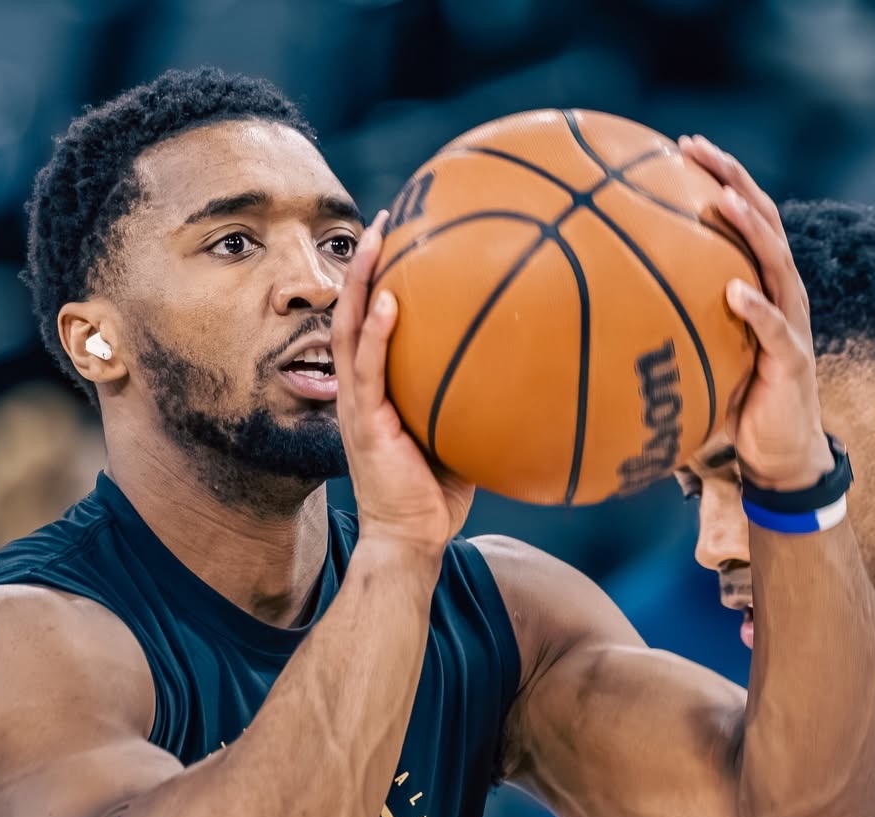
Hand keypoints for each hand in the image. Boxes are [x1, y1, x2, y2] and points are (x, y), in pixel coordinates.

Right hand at [332, 211, 473, 555]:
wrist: (411, 540)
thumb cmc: (438, 498)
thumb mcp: (461, 438)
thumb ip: (475, 401)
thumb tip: (525, 369)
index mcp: (378, 392)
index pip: (372, 325)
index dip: (379, 281)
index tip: (401, 239)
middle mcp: (361, 391)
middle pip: (354, 312)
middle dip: (365, 264)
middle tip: (386, 217)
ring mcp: (358, 406)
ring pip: (349, 329)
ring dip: (360, 281)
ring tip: (376, 238)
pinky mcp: (364, 424)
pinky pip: (366, 370)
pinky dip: (376, 333)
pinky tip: (391, 300)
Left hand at [680, 135, 832, 491]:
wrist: (777, 451)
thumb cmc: (733, 403)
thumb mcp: (694, 359)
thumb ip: (661, 336)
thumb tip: (591, 328)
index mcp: (758, 284)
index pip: (742, 218)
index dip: (717, 178)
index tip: (679, 147)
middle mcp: (779, 293)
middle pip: (763, 219)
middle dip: (731, 179)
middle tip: (696, 149)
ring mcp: (791, 322)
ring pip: (777, 262)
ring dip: (751, 228)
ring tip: (723, 201)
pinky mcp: (792, 359)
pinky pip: (775, 329)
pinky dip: (756, 308)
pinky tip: (735, 291)